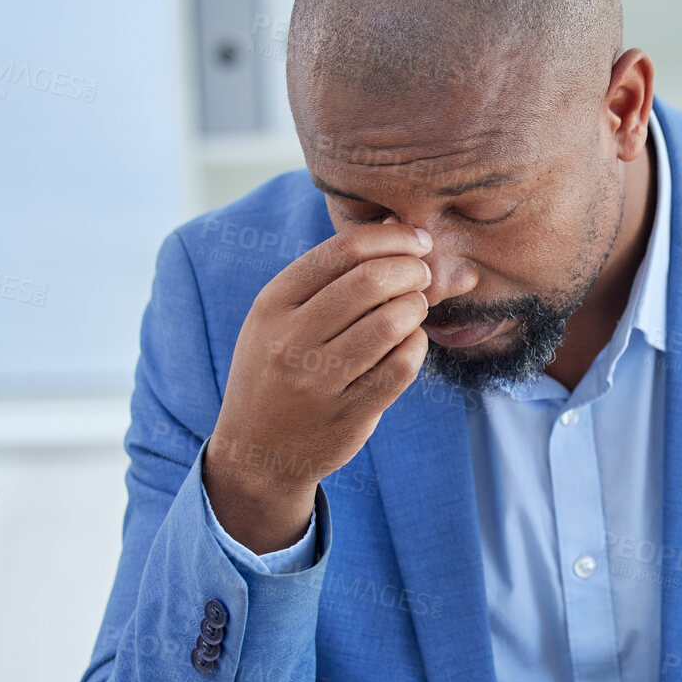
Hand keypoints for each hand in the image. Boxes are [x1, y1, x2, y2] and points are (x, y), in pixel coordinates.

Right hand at [204, 220, 454, 552]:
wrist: (258, 452)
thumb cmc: (278, 370)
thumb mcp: (278, 319)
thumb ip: (327, 278)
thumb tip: (398, 230)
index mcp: (273, 304)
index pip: (341, 251)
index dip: (391, 239)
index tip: (417, 240)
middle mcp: (291, 339)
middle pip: (370, 283)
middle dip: (410, 271)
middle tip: (423, 275)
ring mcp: (319, 380)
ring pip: (389, 324)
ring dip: (416, 308)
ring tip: (417, 308)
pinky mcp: (348, 414)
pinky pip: (400, 368)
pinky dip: (416, 347)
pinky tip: (412, 342)